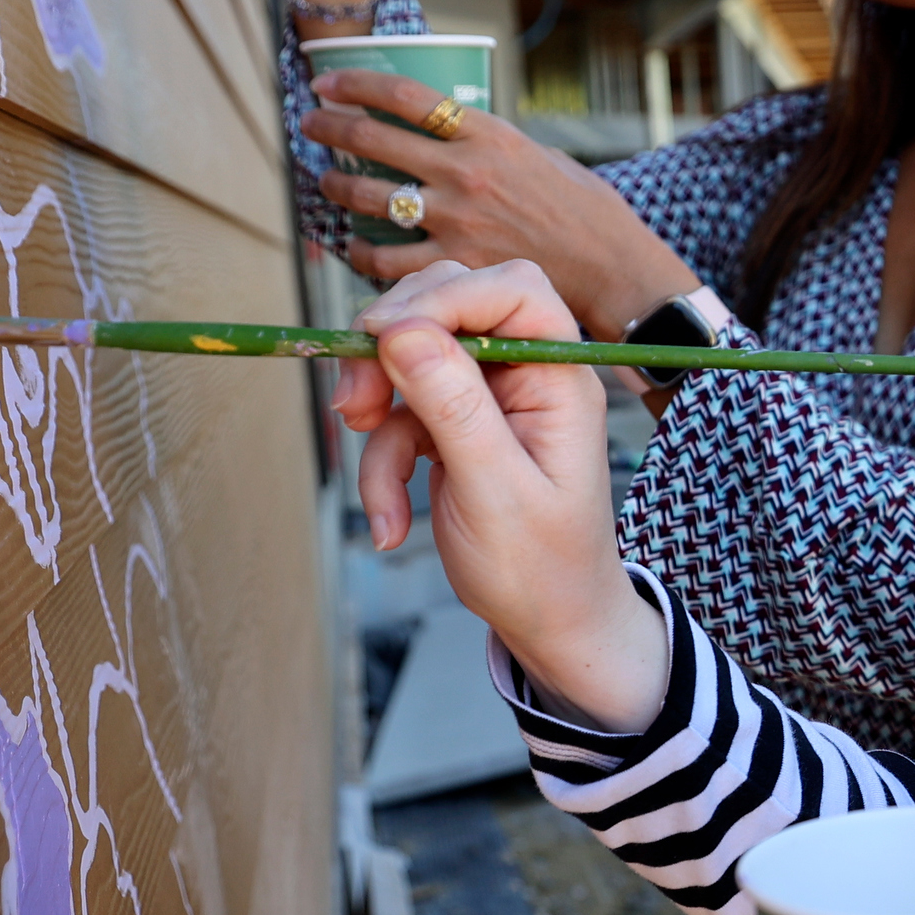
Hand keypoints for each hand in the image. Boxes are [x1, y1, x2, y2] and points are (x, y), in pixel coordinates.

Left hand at [304, 68, 701, 332]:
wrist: (613, 270)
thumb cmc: (588, 212)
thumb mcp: (544, 156)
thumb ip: (494, 145)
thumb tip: (455, 137)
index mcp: (490, 135)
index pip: (407, 95)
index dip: (357, 84)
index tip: (328, 82)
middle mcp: (467, 173)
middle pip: (375, 141)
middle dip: (331, 128)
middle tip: (311, 125)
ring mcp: (458, 221)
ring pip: (371, 198)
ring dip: (336, 189)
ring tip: (324, 185)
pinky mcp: (456, 267)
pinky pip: (387, 260)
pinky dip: (361, 252)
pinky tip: (353, 247)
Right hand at [335, 258, 669, 728]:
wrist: (549, 625)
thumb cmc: (542, 565)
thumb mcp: (493, 489)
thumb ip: (451, 405)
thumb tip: (401, 332)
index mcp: (560, 376)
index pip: (510, 289)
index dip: (444, 297)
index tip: (384, 338)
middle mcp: (526, 374)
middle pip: (449, 307)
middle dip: (392, 351)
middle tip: (354, 405)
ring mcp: (488, 398)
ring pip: (410, 362)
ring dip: (378, 419)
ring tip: (375, 488)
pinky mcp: (455, 425)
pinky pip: (400, 415)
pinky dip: (381, 463)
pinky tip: (388, 522)